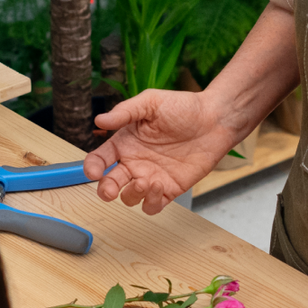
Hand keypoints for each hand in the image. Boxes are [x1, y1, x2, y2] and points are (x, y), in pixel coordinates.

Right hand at [83, 90, 236, 213]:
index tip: (93, 171)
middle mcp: (135, 163)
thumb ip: (124, 112)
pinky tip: (159, 185)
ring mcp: (151, 177)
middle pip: (110, 184)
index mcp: (125, 143)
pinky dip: (151, 201)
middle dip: (105, 190)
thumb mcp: (150, 102)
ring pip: (129, 198)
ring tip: (144, 180)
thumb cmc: (183, 107)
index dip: (92, 167)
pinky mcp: (170, 189)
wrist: (215, 119)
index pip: (100, 159)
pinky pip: (152, 205)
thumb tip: (100, 120)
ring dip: (132, 194)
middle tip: (109, 189)